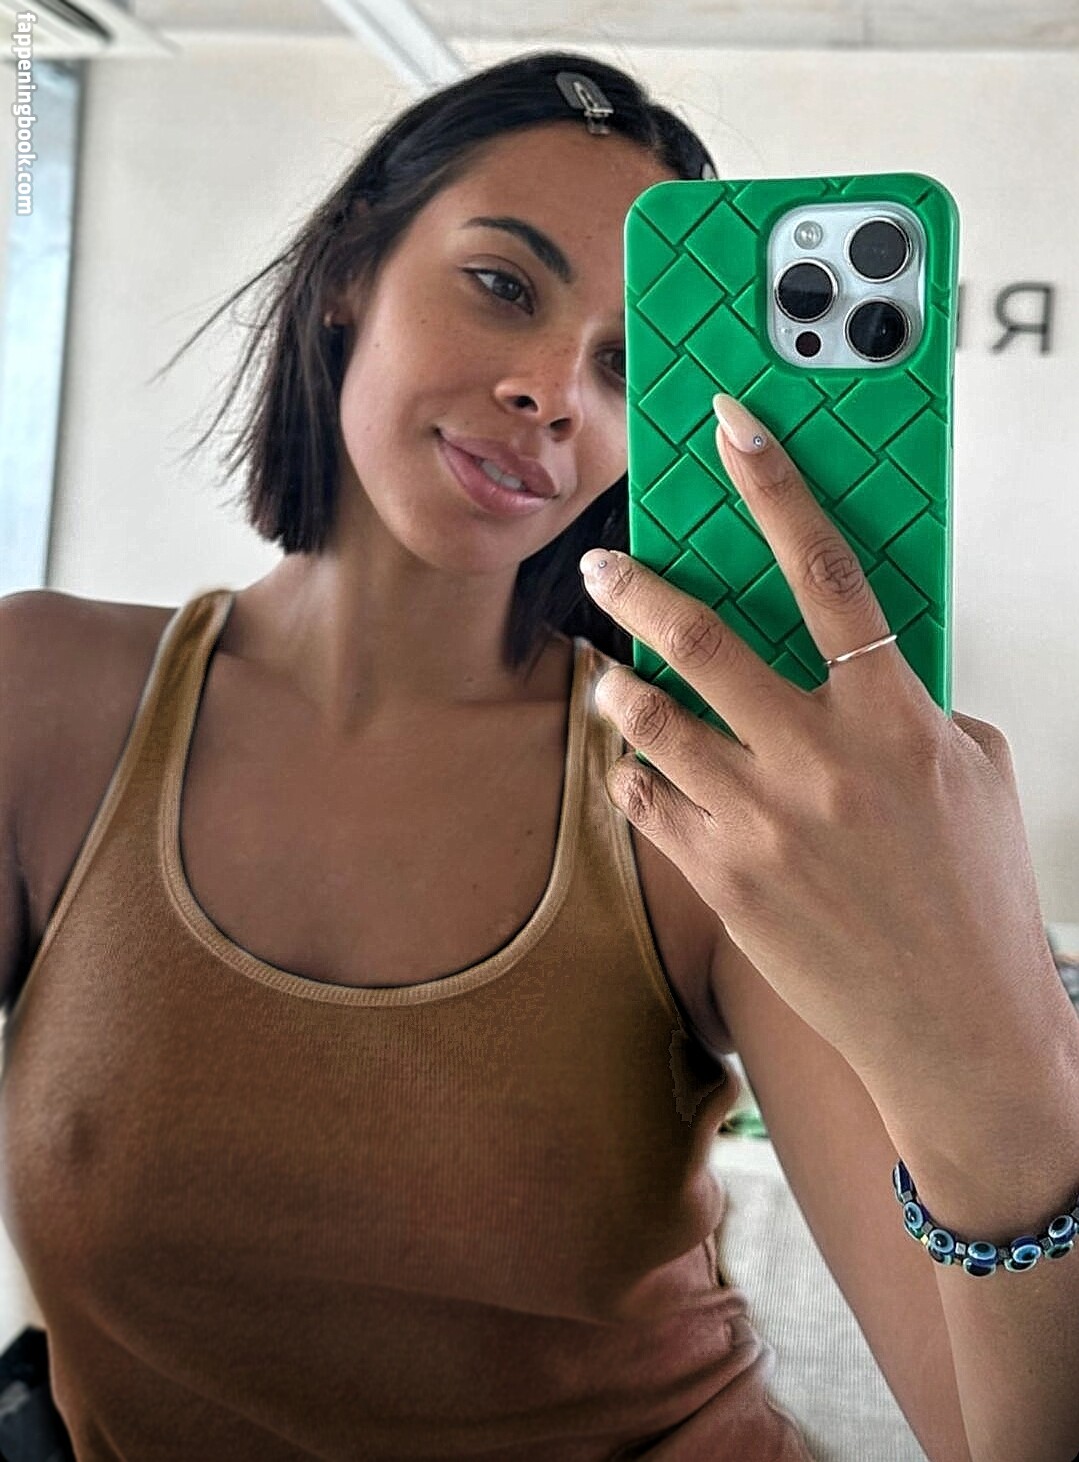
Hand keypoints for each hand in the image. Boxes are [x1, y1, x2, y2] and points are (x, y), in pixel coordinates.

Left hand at [579, 393, 1055, 1083]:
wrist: (959, 1027)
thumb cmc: (972, 896)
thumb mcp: (970, 773)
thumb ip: (906, 704)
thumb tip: (844, 656)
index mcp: (897, 718)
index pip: (826, 570)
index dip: (774, 485)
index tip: (731, 429)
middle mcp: (823, 762)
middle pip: (705, 636)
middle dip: (639, 584)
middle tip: (608, 563)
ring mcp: (765, 824)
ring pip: (652, 717)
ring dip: (622, 682)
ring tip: (616, 673)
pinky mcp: (726, 881)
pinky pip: (649, 797)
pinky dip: (638, 768)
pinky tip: (645, 762)